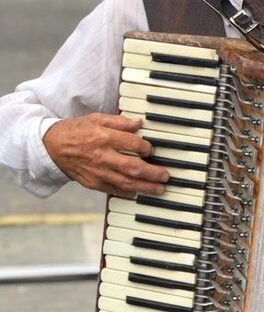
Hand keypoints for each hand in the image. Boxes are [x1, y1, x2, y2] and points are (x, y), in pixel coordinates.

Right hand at [43, 113, 169, 196]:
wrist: (51, 147)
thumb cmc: (75, 131)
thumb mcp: (96, 118)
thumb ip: (119, 122)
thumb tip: (138, 123)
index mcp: (104, 137)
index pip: (133, 144)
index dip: (147, 148)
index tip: (152, 150)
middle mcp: (102, 156)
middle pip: (133, 167)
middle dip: (152, 173)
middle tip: (166, 176)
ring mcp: (97, 172)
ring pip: (126, 182)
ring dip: (145, 187)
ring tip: (159, 189)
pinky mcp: (92, 183)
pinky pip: (113, 190)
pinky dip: (126, 193)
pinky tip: (137, 193)